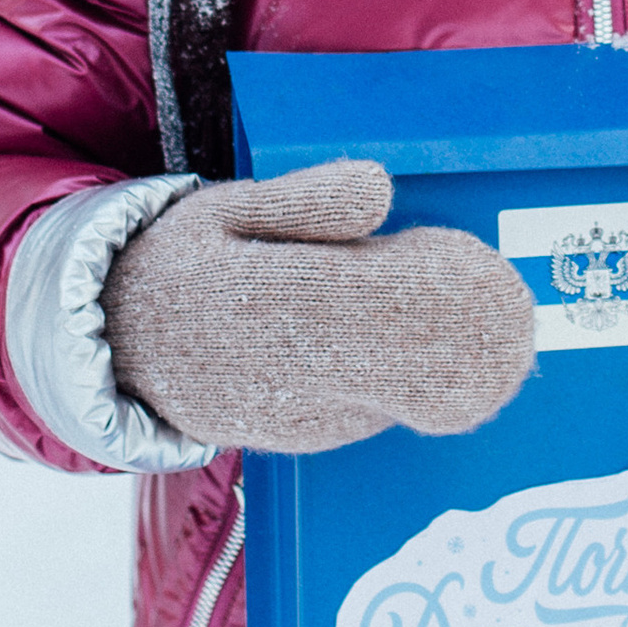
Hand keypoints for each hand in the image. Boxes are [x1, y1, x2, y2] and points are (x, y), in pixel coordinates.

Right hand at [105, 156, 535, 454]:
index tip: (473, 261)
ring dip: (449, 357)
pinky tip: (437, 340)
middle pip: (393, 364)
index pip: (350, 301)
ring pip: (399, 392)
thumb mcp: (221, 210)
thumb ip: (303, 203)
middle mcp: (279, 373)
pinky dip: (418, 375)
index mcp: (250, 300)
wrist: (117, 355)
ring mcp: (299, 416)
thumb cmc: (177, 265)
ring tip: (486, 306)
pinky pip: (384, 405)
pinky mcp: (314, 437)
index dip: (422, 289)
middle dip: (462, 338)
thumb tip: (379, 189)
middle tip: (510, 300)